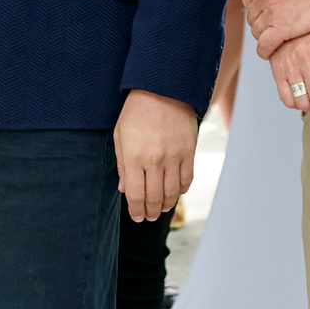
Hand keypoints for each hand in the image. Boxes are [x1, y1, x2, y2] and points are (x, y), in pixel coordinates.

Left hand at [114, 90, 197, 222]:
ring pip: (172, 192)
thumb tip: (124, 190)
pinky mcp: (189, 152)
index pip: (135, 195)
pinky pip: (187, 180)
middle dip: (150, 212)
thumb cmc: (136, 112)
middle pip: (154, 198)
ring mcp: (174, 157)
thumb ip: (123, 165)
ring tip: (160, 209)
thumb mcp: (120, 136)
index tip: (137, 217)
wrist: (162, 90)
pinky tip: (174, 193)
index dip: (136, 210)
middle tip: (148, 217)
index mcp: (134, 157)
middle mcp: (155, 160)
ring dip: (166, 205)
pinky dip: (181, 191)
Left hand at [244, 0, 309, 59]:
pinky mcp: (283, 27)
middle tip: (270, 27)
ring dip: (263, 35)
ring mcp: (271, 12)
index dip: (256, 7)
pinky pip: (266, 44)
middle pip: (253, 14)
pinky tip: (268, 53)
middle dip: (259, 21)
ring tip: (272, 39)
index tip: (264, 12)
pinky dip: (265, 50)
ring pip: (258, 29)